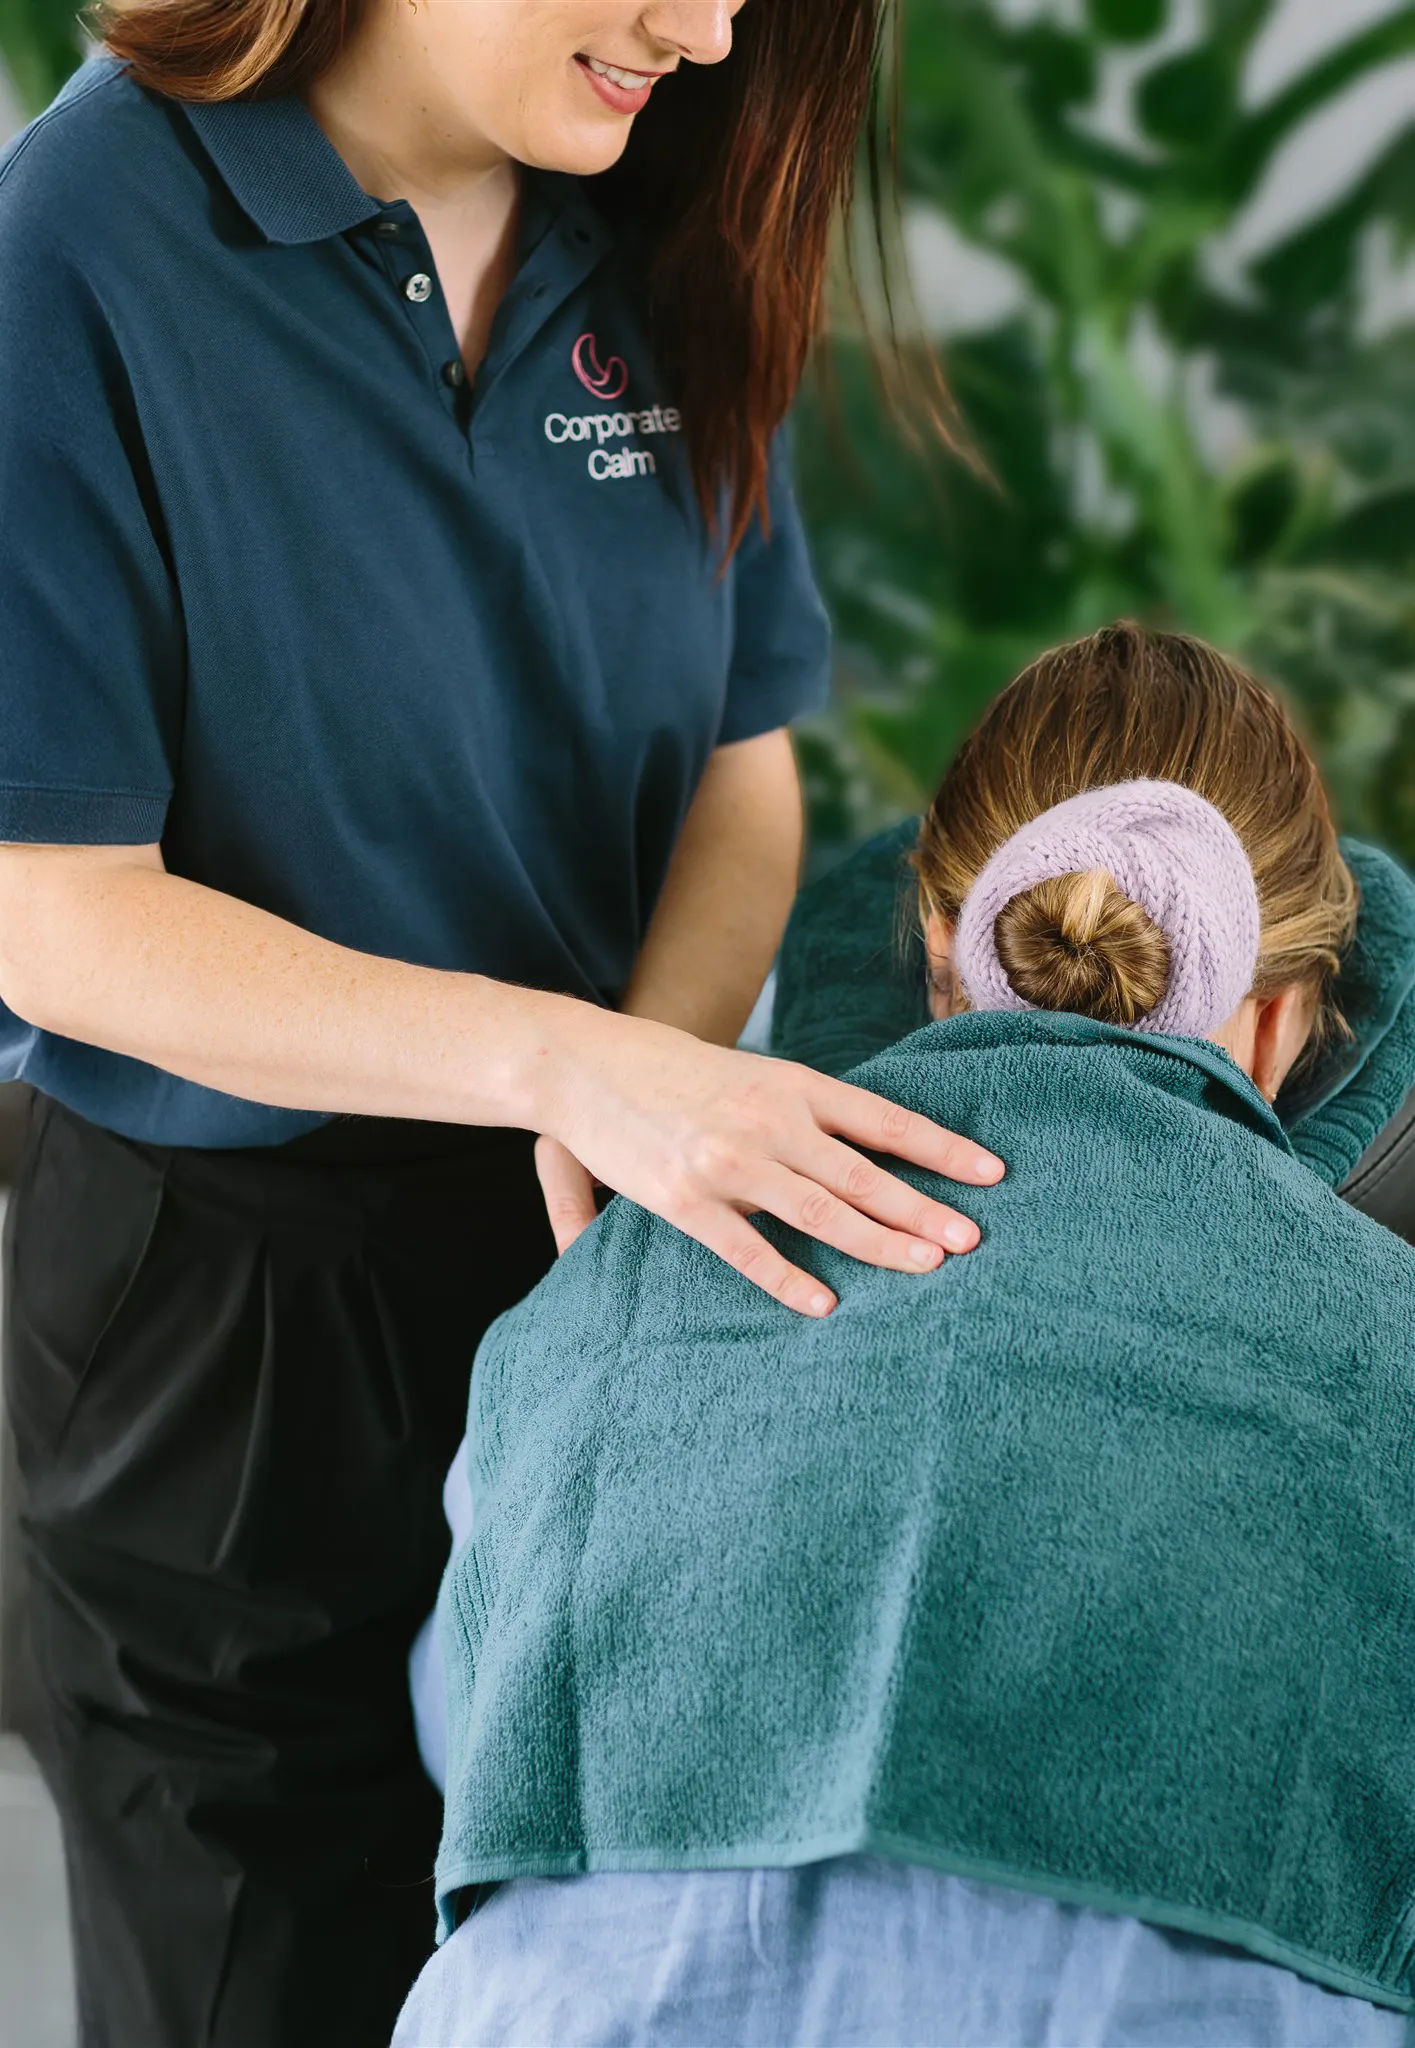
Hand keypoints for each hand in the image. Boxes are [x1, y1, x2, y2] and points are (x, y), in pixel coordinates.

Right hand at [539, 1009, 1004, 1315]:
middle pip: (865, 1173)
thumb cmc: (667, 1069)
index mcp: (791, 1083)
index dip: (942, 1147)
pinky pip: (747, 1249)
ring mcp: (728, 1161)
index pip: (884, 1120)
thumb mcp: (747, 1073)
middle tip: (973, 1239)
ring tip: (928, 1266)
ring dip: (880, 1242)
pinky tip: (825, 1304)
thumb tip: (854, 1148)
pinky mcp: (685, 1199)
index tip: (991, 1173)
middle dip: (925, 1207)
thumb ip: (800, 1109)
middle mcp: (770, 1120)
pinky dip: (788, 1278)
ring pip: (822, 1210)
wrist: (581, 1061)